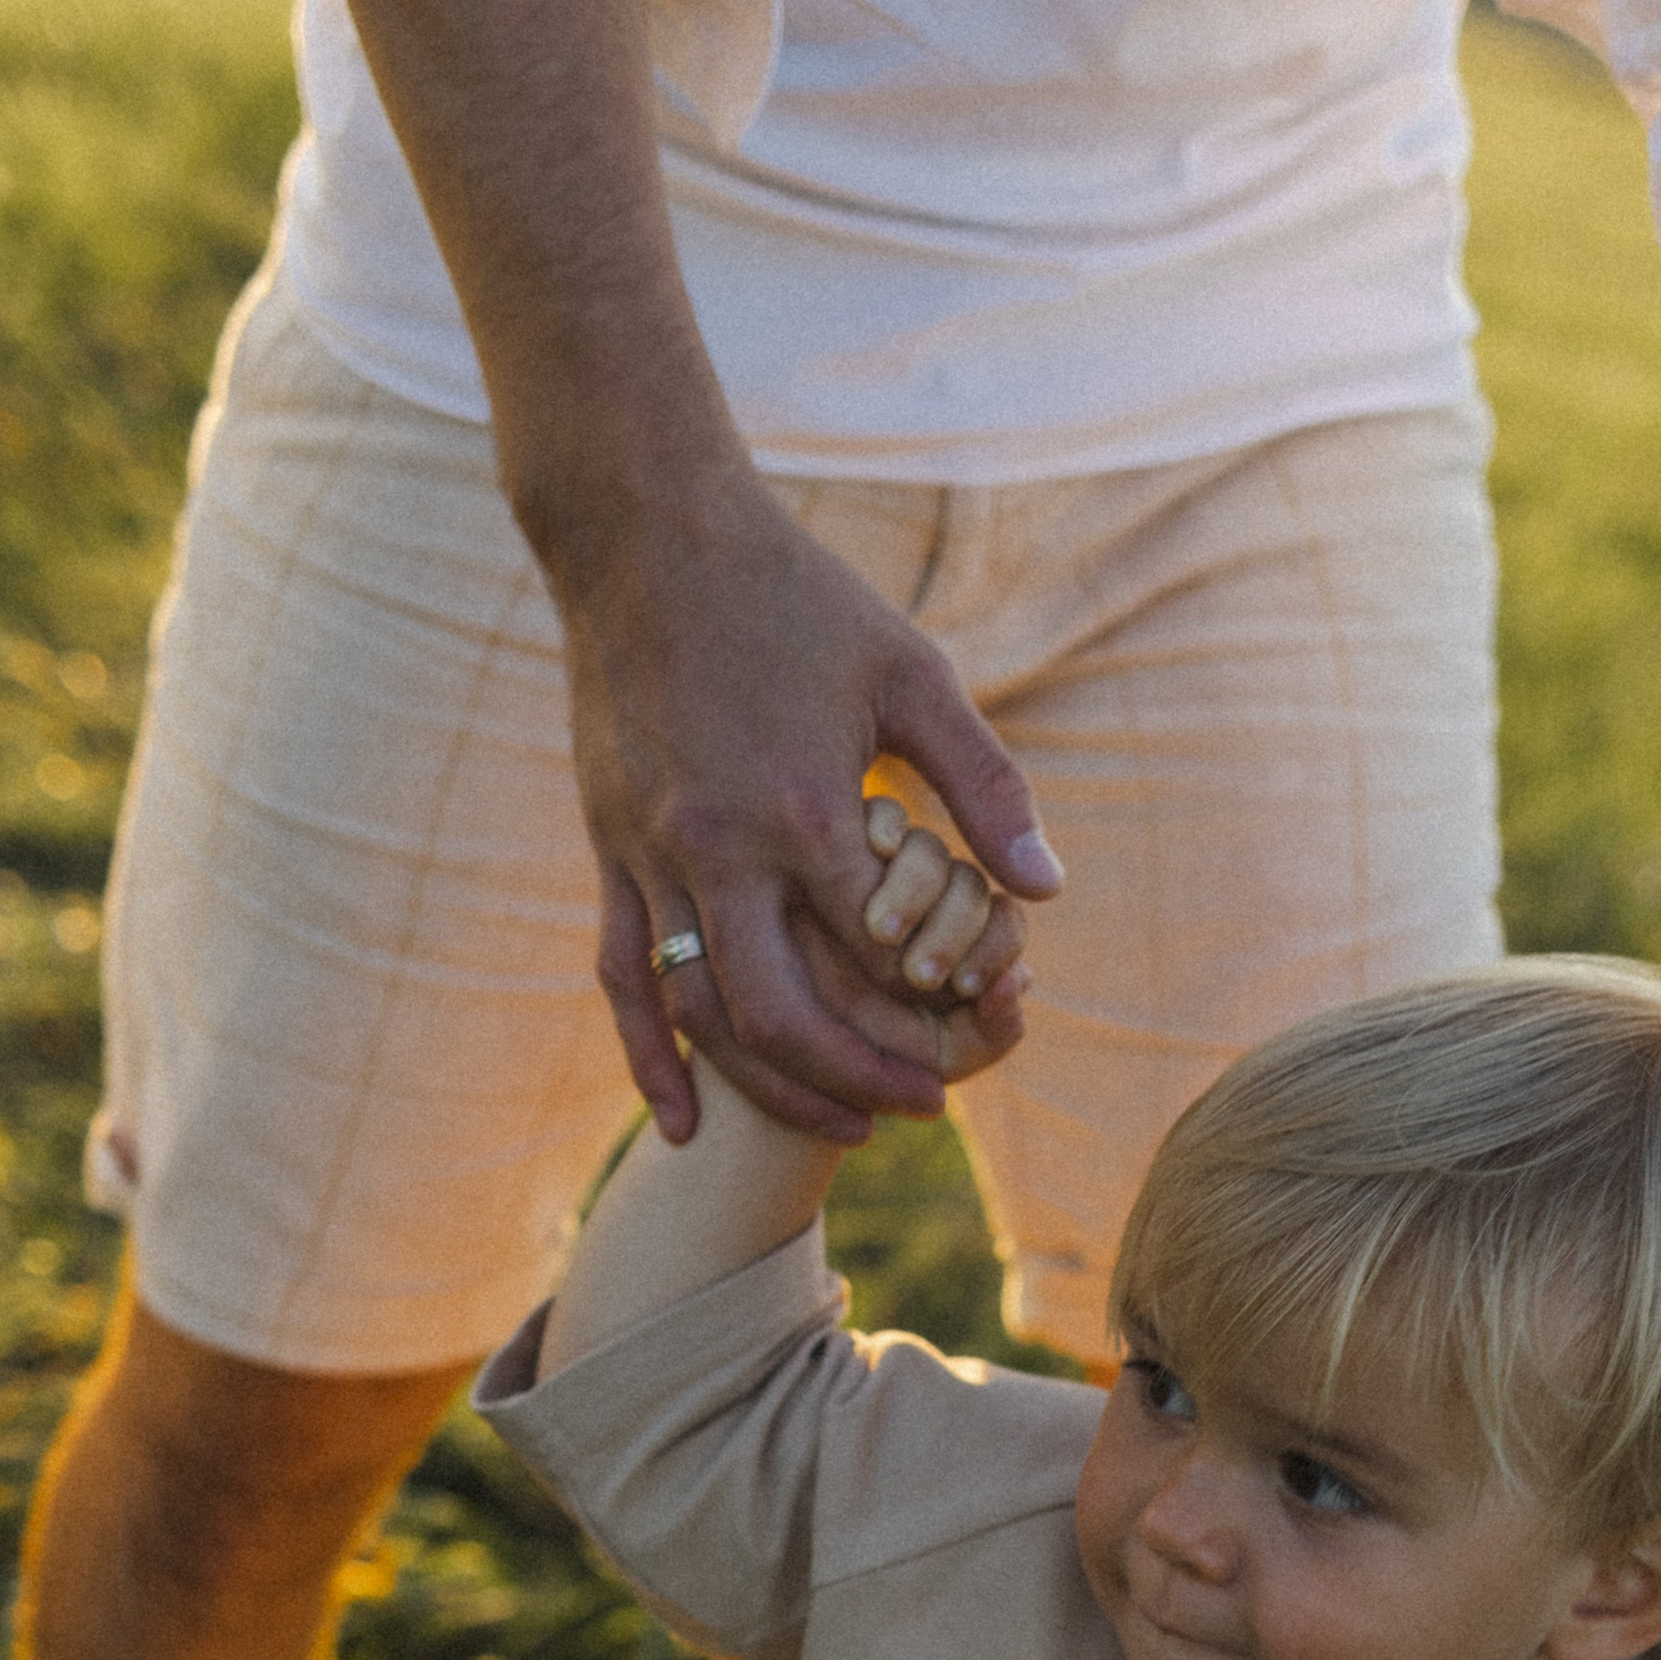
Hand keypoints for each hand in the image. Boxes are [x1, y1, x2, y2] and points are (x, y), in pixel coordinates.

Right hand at [569, 471, 1062, 1149]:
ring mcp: (652, 855)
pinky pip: (623, 978)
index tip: (983, 1030)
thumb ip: (984, 784)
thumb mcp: (912, 673)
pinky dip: (652, 1059)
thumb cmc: (796, 596)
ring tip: (838, 1124)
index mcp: (804, 805)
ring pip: (700, 1015)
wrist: (645, 534)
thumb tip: (1049, 890)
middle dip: (857, 1080)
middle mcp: (719, 846)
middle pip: (782, 1015)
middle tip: (922, 1111)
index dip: (936, 1005)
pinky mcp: (611, 850)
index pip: (878, 951)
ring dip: (769, 1087)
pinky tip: (685, 1121)